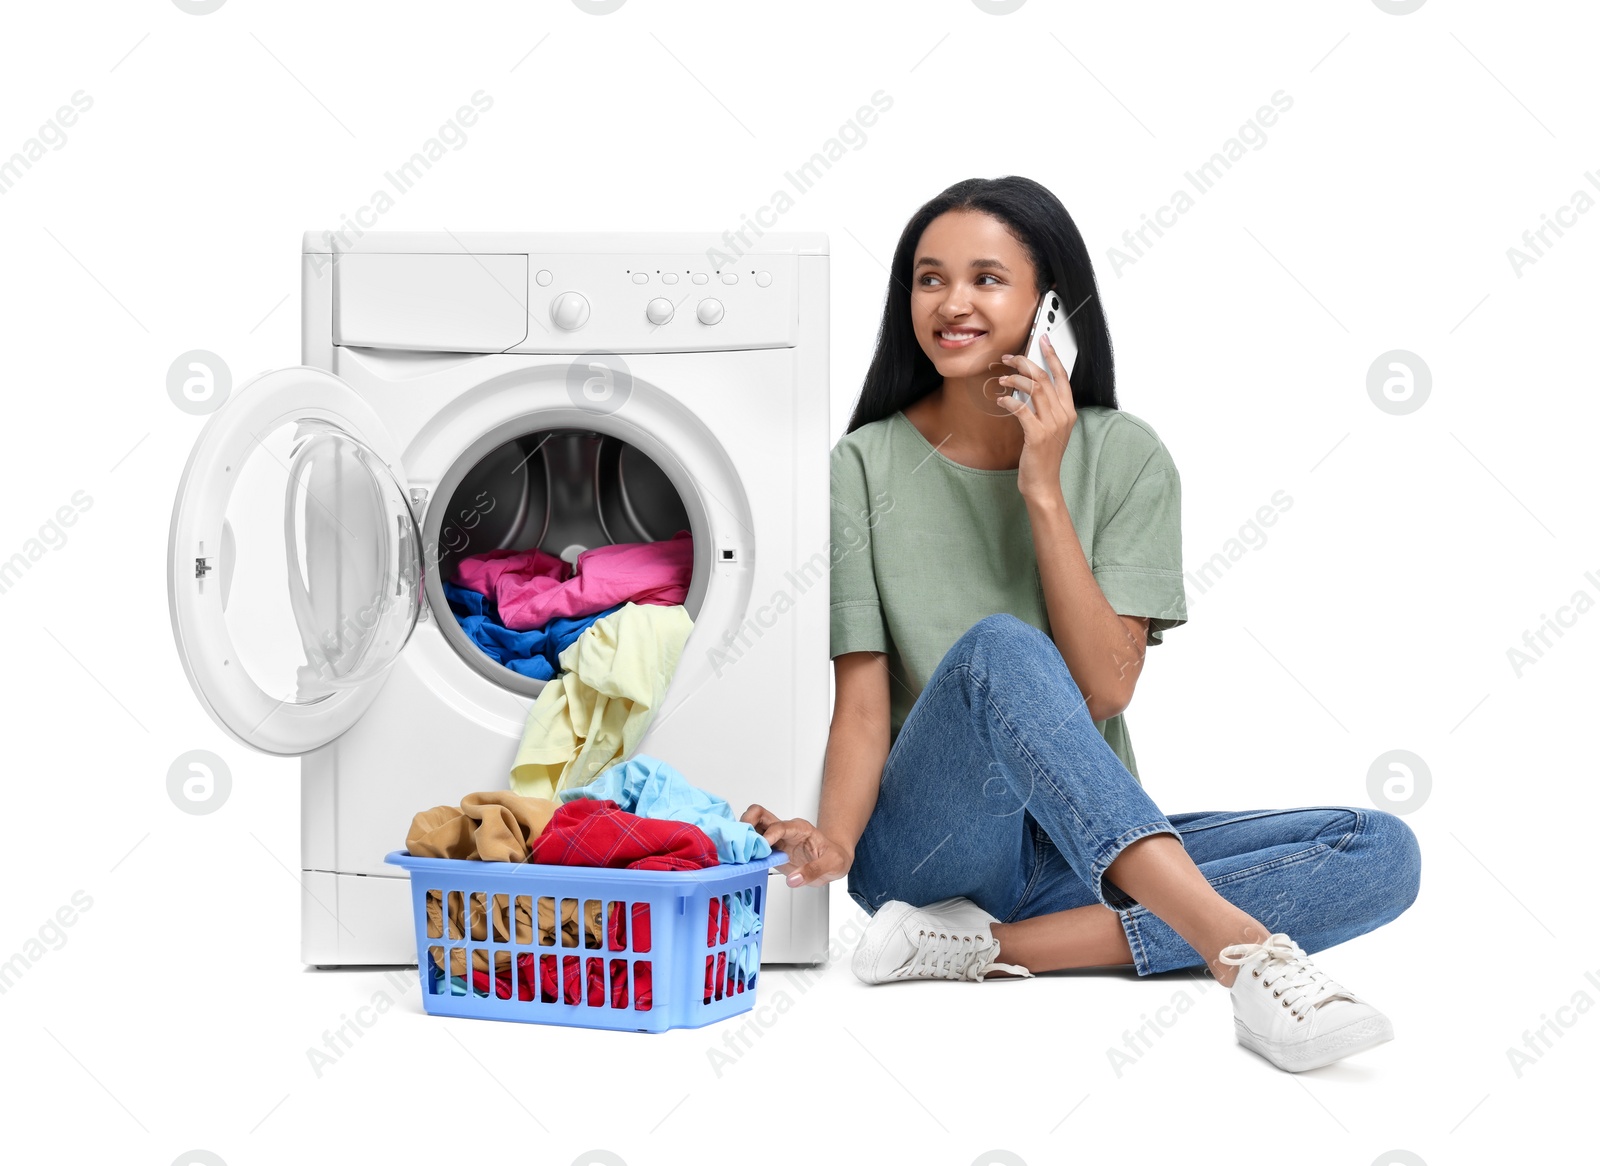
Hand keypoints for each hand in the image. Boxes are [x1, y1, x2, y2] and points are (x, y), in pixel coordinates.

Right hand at [740, 804, 852, 887]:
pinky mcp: (771, 851)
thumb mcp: (833, 863)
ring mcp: (776, 839)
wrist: (833, 861)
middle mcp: (784, 830)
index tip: (764, 847)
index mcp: (799, 828)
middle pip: (759, 814)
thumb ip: (813, 871)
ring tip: (740, 853)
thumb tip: (794, 879)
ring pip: (752, 827)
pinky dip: (745, 850)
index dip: (769, 835)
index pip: (779, 826)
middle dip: (747, 822)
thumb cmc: (834, 856)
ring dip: (743, 836)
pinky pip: (753, 845)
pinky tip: (743, 860)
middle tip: (742, 841)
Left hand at [992, 331, 1077, 502]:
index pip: (1063, 376)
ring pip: (1034, 389)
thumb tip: (1026, 387)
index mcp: (1068, 411)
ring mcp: (1052, 425)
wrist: (1043, 483)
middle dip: (1025, 363)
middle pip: (1044, 378)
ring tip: (1002, 379)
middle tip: (1008, 358)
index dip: (1052, 355)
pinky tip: (1001, 401)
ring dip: (1015, 379)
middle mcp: (1063, 415)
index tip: (1042, 340)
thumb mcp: (1049, 429)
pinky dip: (1009, 401)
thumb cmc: (1043, 456)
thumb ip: (1044, 408)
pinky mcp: (1037, 435)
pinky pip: (1021, 409)